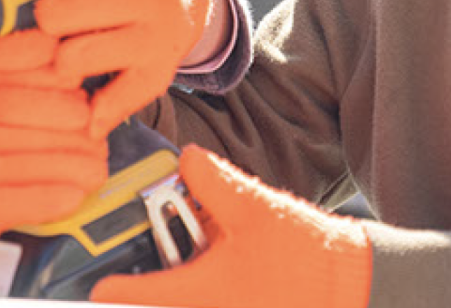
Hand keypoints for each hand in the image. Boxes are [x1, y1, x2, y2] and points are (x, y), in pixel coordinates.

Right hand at [0, 83, 106, 267]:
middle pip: (53, 135)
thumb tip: (80, 97)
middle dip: (87, 144)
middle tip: (99, 151)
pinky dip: (61, 199)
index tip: (91, 119)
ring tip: (95, 174)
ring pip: (49, 167)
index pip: (44, 100)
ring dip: (83, 173)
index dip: (77, 111)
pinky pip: (33, 201)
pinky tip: (74, 196)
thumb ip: (19, 100)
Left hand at [40, 0, 222, 135]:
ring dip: (58, 59)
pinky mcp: (159, 76)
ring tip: (62, 49)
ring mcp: (157, 40)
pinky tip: (83, 101)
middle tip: (50, 17)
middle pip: (61, 14)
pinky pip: (113, 101)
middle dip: (45, 17)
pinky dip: (93, 109)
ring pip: (74, 58)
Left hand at [91, 145, 370, 307]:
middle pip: (161, 302)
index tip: (96, 286)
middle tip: (134, 259)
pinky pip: (211, 299)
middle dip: (145, 283)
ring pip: (188, 299)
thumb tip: (183, 157)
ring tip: (184, 244)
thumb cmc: (305, 254)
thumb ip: (209, 178)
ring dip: (178, 279)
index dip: (113, 290)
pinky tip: (218, 254)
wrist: (355, 284)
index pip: (140, 297)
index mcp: (201, 294)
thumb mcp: (252, 205)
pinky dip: (204, 283)